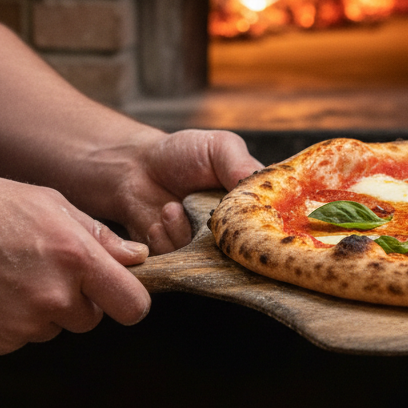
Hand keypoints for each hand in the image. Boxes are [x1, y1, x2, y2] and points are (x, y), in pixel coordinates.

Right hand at [0, 173, 151, 354]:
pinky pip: (22, 338)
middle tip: (47, 270)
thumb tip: (137, 258)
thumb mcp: (52, 204)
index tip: (119, 294)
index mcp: (76, 258)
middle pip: (92, 319)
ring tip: (13, 274)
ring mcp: (23, 323)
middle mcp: (54, 296)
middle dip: (79, 300)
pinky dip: (13, 321)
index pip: (132, 305)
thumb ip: (100, 237)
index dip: (129, 301)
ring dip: (44, 310)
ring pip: (55, 328)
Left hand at [101, 129, 261, 254]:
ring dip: (185, 232)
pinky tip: (158, 220)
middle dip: (226, 237)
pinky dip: (166, 239)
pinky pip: (178, 261)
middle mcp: (233, 230)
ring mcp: (205, 248)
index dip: (267, 227)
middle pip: (245, 251)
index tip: (250, 219)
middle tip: (209, 218)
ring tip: (172, 207)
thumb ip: (240, 164)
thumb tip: (263, 189)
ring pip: (208, 259)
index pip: (273, 225)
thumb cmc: (182, 153)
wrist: (134, 166)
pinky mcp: (177, 257)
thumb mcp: (219, 146)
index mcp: (252, 205)